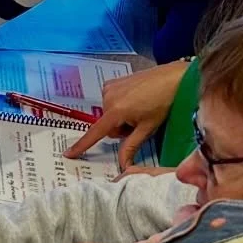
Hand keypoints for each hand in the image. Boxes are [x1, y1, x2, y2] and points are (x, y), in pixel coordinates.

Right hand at [64, 59, 187, 169]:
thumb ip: (131, 146)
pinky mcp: (112, 82)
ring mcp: (109, 88)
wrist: (174, 77)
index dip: (82, 145)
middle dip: (120, 129)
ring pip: (108, 115)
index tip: (68, 153)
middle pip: (107, 126)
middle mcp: (107, 98)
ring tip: (140, 109)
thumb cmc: (164, 101)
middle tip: (139, 122)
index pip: (96, 133)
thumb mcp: (148, 128)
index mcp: (116, 111)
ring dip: (121, 117)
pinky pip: (110, 102)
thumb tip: (123, 165)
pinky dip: (120, 105)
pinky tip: (135, 99)